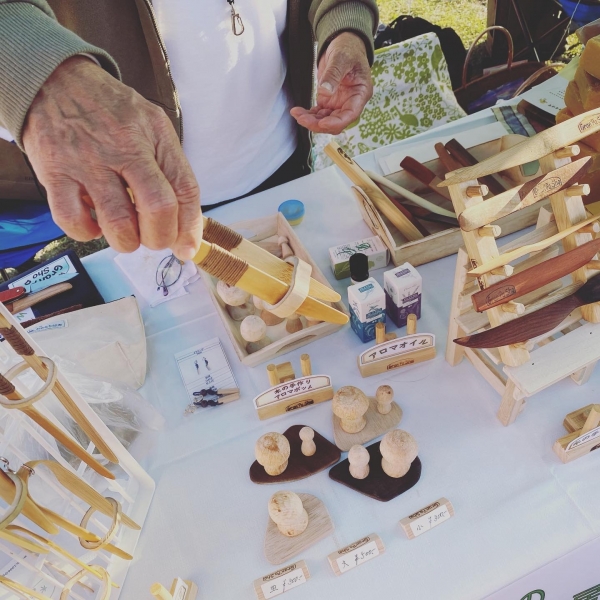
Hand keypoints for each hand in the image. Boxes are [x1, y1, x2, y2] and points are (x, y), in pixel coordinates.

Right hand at [23, 56, 201, 259]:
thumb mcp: (153, 126)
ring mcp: (87, 162)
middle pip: (158, 209)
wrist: (54, 79)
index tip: (186, 247)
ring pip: (118, 223)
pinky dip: (86, 234)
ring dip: (127, 241)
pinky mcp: (54, 173)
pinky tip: (93, 225)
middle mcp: (123, 149)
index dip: (190, 227)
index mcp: (154, 137)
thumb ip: (172, 171)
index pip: (185, 189)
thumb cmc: (110, 110)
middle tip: (153, 237)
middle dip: (161, 238)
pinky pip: (72, 221)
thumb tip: (184, 228)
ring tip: (125, 233)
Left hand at [290, 32, 372, 134]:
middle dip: (319, 124)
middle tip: (303, 119)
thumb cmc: (349, 49)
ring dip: (311, 121)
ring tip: (297, 114)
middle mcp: (350, 102)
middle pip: (336, 122)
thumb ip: (334, 74)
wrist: (344, 44)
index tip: (322, 123)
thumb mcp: (342, 58)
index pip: (350, 114)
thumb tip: (325, 91)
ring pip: (326, 120)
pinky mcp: (329, 101)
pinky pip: (318, 114)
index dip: (336, 122)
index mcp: (360, 93)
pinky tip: (298, 112)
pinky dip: (308, 115)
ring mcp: (339, 103)